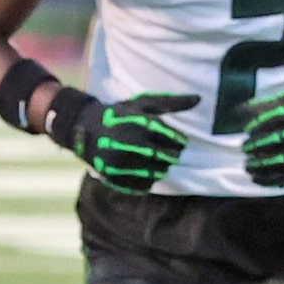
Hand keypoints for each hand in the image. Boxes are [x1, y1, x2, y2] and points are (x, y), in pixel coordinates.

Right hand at [56, 91, 199, 192]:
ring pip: (157, 173)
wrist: (84, 129)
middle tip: (167, 152)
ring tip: (154, 160)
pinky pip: (143, 185)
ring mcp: (122, 162)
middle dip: (171, 155)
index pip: (174, 140)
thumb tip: (199, 98)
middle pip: (167, 158)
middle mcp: (131, 143)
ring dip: (161, 168)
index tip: (178, 141)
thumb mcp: (143, 103)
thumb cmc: (120, 114)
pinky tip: (143, 169)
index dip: (179, 142)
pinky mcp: (115, 176)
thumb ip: (172, 102)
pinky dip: (148, 179)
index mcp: (140, 123)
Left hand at [240, 89, 283, 187]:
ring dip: (259, 165)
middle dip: (256, 147)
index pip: (272, 121)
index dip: (257, 128)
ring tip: (247, 166)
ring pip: (278, 162)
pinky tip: (257, 180)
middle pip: (274, 142)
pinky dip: (270, 180)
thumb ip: (275, 103)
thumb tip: (246, 107)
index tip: (247, 132)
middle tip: (244, 149)